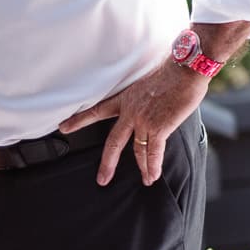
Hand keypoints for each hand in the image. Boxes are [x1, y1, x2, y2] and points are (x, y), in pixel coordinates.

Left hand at [59, 61, 207, 186]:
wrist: (185, 70)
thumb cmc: (174, 71)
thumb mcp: (149, 81)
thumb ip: (146, 96)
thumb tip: (154, 102)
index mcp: (126, 98)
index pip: (98, 110)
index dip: (80, 120)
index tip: (64, 127)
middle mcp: (131, 112)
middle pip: (113, 142)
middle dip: (107, 163)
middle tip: (102, 179)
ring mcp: (144, 121)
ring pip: (137, 150)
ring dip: (142, 167)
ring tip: (145, 179)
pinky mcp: (159, 127)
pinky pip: (154, 152)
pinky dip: (153, 166)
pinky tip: (153, 176)